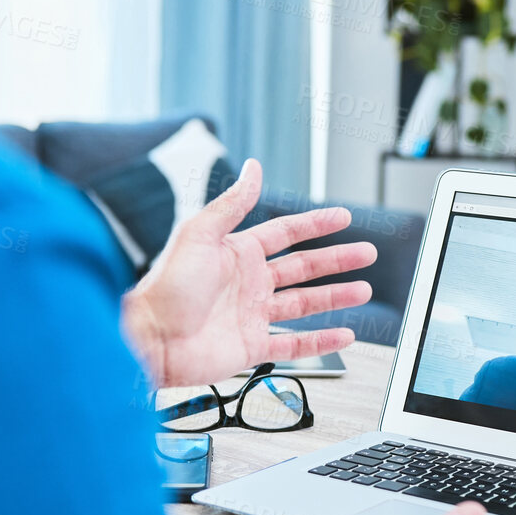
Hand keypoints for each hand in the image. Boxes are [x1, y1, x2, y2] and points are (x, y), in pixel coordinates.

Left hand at [120, 159, 376, 387]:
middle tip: (366, 254)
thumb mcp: (201, 233)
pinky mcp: (251, 347)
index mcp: (238, 253)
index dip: (315, 225)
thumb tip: (253, 167)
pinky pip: (294, 344)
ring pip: (304, 304)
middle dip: (336, 260)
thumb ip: (232, 202)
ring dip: (335, 297)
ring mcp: (251, 315)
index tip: (342, 217)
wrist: (149, 337)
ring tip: (363, 290)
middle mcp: (248, 283)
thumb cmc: (167, 286)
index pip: (286, 233)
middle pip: (303, 268)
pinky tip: (343, 334)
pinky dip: (321, 341)